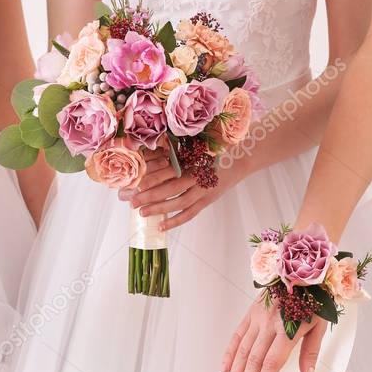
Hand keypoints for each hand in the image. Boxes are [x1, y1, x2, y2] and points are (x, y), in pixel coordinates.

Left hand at [119, 150, 247, 230]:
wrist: (240, 157)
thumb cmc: (215, 148)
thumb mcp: (196, 144)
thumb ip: (177, 150)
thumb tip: (149, 153)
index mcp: (192, 159)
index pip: (167, 170)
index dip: (150, 177)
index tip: (134, 183)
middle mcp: (197, 175)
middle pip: (170, 187)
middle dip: (148, 195)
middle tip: (130, 201)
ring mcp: (203, 189)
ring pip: (179, 202)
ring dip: (159, 209)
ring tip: (142, 213)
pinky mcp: (208, 199)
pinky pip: (190, 213)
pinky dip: (175, 221)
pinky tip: (161, 226)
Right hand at [220, 297, 326, 371]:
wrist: (303, 271)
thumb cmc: (315, 299)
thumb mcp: (319, 325)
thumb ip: (310, 352)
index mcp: (288, 329)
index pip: (271, 363)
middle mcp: (270, 324)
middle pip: (254, 360)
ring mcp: (258, 317)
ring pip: (242, 350)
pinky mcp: (251, 312)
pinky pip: (237, 335)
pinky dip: (230, 352)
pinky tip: (225, 368)